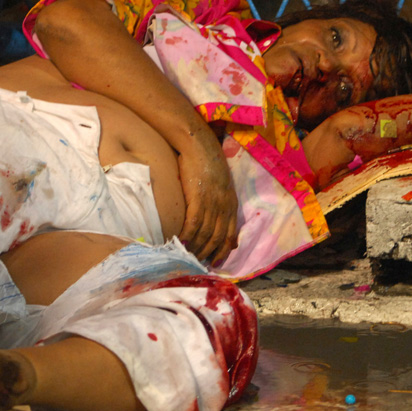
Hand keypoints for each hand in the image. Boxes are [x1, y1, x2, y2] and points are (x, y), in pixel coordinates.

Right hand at [176, 129, 238, 263]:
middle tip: (196, 264)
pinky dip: (187, 236)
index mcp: (231, 204)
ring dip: (195, 248)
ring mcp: (212, 203)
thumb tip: (220, 222)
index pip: (230, 235)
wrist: (199, 146)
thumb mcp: (222, 186)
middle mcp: (224, 207)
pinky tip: (180, 243)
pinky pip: (193, 224)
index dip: (223, 251)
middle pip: (216, 238)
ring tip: (185, 257)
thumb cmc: (207, 164)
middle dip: (207, 253)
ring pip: (204, 234)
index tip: (215, 263)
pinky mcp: (198, 199)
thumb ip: (222, 205)